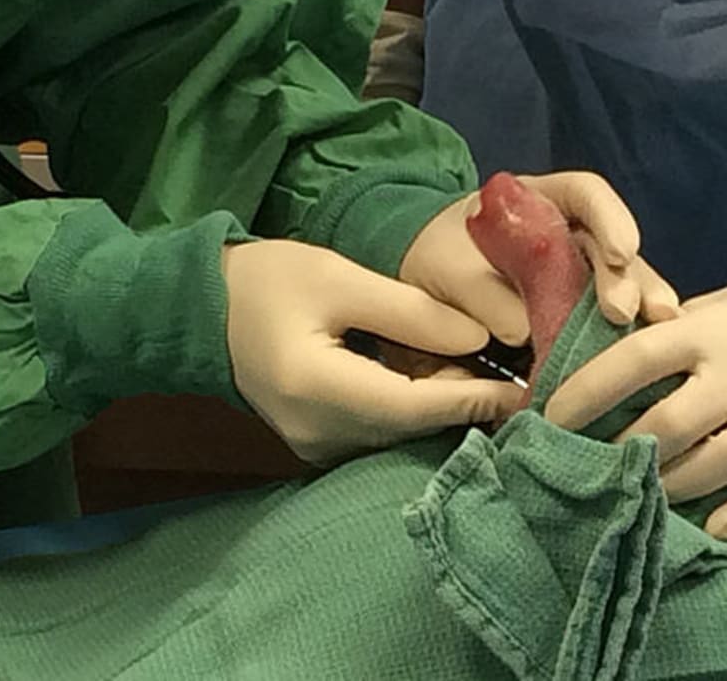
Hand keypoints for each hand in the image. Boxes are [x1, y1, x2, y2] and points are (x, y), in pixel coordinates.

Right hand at [223, 240, 523, 465]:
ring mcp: (316, 447)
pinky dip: (413, 408)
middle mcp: (320, 434)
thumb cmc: (266, 281)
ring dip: (441, 404)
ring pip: (401, 433)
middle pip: (413, 426)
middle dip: (465, 400)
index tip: (528, 388)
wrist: (199, 312)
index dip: (476, 399)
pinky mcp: (318, 445)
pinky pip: (381, 433)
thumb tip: (480, 339)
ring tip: (478, 365)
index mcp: (319, 389)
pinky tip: (431, 375)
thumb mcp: (339, 279)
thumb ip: (411, 312)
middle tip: (509, 365)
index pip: (416, 406)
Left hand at [400, 171, 679, 345]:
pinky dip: (620, 338)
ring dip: (638, 309)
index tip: (619, 253)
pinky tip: (639, 360)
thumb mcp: (448, 269)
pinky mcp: (577, 310)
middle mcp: (570, 231)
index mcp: (539, 200)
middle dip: (626, 278)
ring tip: (654, 333)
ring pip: (620, 284)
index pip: (585, 194)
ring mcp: (579, 270)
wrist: (423, 284)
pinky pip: (604, 320)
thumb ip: (483, 292)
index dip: (609, 219)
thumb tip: (523, 332)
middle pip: (611, 245)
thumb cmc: (437, 260)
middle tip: (626, 312)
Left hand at [546, 144, 726, 539]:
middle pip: (665, 428)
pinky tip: (714, 526)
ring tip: (634, 499)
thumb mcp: (722, 301)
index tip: (547, 417)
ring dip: (668, 489)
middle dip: (618, 455)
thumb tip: (612, 358)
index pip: (633, 362)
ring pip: (713, 467)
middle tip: (583, 472)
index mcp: (709, 331)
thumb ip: (673, 331)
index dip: (585, 392)